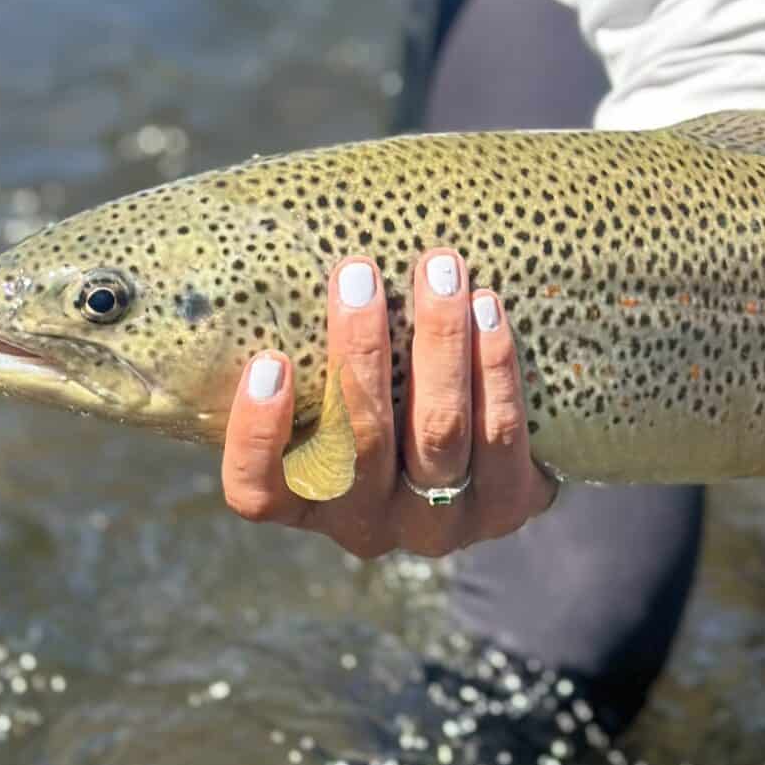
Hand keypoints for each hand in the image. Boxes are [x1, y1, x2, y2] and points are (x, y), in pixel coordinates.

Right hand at [220, 248, 558, 557]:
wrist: (489, 439)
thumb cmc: (380, 384)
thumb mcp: (333, 379)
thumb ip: (304, 339)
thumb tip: (255, 238)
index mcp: (307, 501)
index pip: (258, 493)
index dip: (258, 437)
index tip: (270, 360)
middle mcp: (368, 525)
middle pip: (360, 445)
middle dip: (360, 351)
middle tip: (358, 270)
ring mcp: (441, 526)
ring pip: (438, 434)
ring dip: (438, 343)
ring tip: (438, 270)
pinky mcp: (508, 507)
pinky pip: (504, 439)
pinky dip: (495, 370)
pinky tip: (489, 310)